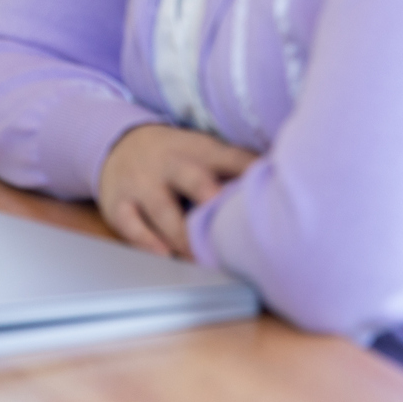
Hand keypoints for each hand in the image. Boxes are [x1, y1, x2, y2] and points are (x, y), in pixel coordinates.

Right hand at [97, 123, 257, 257]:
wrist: (120, 143)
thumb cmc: (178, 158)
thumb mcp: (205, 151)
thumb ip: (237, 168)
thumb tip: (283, 183)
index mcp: (199, 149)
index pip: (230, 158)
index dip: (250, 172)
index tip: (271, 188)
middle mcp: (170, 164)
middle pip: (192, 178)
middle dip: (209, 196)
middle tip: (227, 220)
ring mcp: (142, 184)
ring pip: (163, 210)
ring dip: (183, 235)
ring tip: (202, 258)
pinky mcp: (119, 204)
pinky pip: (131, 224)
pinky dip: (147, 242)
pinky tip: (164, 256)